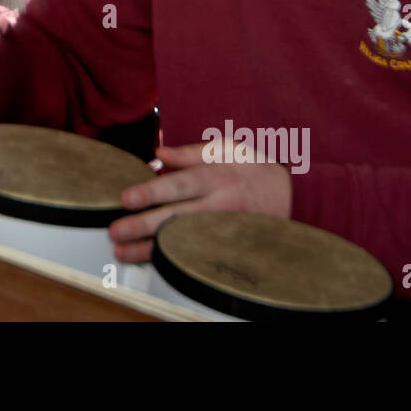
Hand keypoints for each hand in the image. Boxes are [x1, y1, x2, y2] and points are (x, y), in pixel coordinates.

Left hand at [108, 144, 292, 262]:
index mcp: (218, 175)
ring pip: (185, 241)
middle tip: (116, 231)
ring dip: (152, 248)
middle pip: (178, 216)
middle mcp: (221, 203)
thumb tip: (158, 152)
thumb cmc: (254, 167)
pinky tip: (151, 261)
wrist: (294, 194)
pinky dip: (173, 259)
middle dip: (145, 225)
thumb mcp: (229, 148)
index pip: (181, 184)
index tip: (127, 198)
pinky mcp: (228, 243)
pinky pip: (198, 253)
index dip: (154, 192)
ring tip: (124, 252)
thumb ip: (191, 152)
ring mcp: (225, 227)